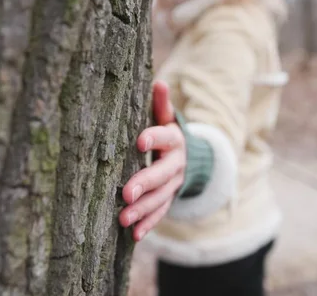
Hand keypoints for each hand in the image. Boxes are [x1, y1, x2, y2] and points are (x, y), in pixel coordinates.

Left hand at [119, 81, 185, 240]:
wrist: (193, 159)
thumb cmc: (169, 135)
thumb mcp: (168, 119)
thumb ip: (162, 105)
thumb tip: (159, 82)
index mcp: (175, 140)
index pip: (165, 137)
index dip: (154, 138)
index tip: (140, 141)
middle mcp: (177, 163)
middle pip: (162, 174)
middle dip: (145, 184)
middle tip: (126, 194)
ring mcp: (175, 184)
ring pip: (161, 197)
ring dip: (143, 210)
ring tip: (123, 219)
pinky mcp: (171, 198)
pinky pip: (162, 212)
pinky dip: (149, 224)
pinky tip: (134, 235)